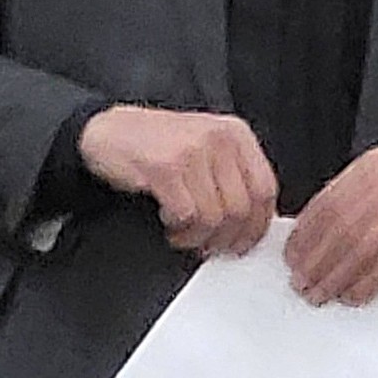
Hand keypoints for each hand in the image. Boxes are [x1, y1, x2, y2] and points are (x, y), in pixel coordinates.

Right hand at [78, 106, 276, 256]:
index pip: (266, 188)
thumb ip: (234, 175)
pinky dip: (178, 230)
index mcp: (236, 134)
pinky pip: (186, 216)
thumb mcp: (208, 147)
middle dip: (225, 238)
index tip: (243, 243)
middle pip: (241, 209)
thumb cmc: (161, 145)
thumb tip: (255, 221)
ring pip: (214, 218)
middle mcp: (219, 138)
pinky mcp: (165, 167)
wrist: (111, 132)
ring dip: (198, 238)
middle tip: (208, 245)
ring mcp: (192, 151)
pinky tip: (168, 220)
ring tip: (183, 232)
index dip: (257, 225)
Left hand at [284, 146, 377, 306]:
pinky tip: (351, 294)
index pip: (329, 202)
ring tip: (321, 293)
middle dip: (317, 261)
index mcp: (373, 165)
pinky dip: (365, 284)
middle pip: (343, 228)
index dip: (305, 235)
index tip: (291, 257)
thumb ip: (345, 204)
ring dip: (336, 276)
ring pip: (362, 249)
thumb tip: (302, 244)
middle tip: (301, 283)